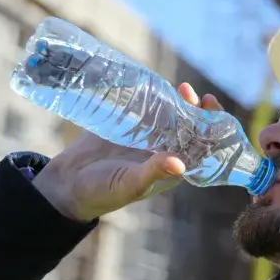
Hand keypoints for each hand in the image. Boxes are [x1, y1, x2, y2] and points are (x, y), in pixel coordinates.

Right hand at [33, 83, 224, 221]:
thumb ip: (153, 173)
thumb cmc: (102, 193)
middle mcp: (163, 150)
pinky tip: (157, 86)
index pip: (200, 147)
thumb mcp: (129, 185)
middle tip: (191, 93)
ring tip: (182, 88)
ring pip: (171, 115)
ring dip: (179, 102)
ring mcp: (147, 136)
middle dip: (196, 110)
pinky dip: (155, 97)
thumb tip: (180, 164)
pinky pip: (147, 108)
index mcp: (171, 168)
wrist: (68, 184)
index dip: (211, 131)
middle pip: (189, 127)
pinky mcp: (129, 125)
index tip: (211, 115)